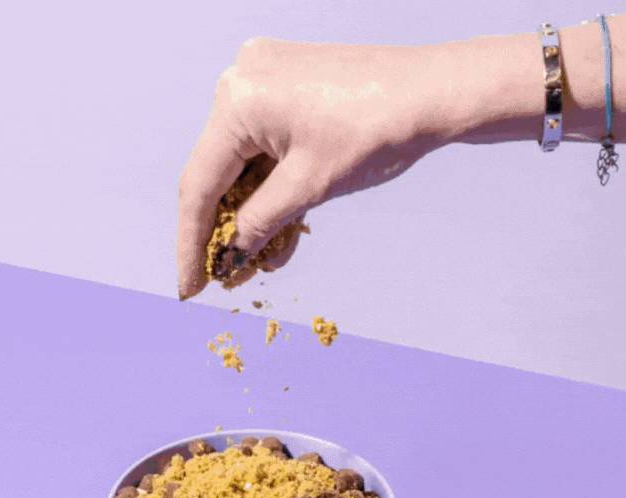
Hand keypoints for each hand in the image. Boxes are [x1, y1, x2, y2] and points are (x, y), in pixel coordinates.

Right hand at [177, 38, 468, 298]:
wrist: (435, 93)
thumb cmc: (378, 130)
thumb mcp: (310, 187)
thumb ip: (260, 222)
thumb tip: (230, 254)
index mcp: (239, 100)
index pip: (199, 185)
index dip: (191, 244)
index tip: (190, 287)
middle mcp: (243, 82)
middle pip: (218, 174)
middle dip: (224, 230)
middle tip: (224, 278)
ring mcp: (266, 83)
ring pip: (245, 165)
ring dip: (252, 215)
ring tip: (257, 263)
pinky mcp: (288, 90)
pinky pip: (268, 148)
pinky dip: (273, 189)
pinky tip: (278, 235)